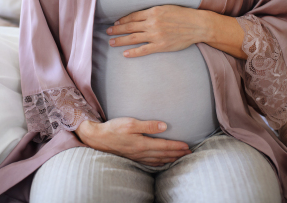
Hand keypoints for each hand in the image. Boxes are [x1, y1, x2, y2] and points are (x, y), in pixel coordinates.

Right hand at [74, 118, 191, 165]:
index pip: (164, 146)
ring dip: (170, 158)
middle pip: (163, 154)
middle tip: (189, 153)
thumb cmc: (113, 128)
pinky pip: (150, 162)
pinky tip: (162, 162)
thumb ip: (148, 125)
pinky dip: (159, 163)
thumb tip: (165, 127)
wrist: (97, 138)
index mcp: (143, 143)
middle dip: (177, 154)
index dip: (177, 146)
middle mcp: (141, 152)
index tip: (187, 146)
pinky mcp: (132, 157)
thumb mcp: (130, 123)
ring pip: (158, 159)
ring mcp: (137, 156)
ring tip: (179, 157)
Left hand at [106, 5, 206, 57]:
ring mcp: (156, 35)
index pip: (133, 16)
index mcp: (153, 12)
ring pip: (133, 38)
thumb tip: (140, 16)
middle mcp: (152, 23)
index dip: (123, 20)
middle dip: (117, 30)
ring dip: (120, 40)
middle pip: (129, 27)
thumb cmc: (183, 15)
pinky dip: (133, 52)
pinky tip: (125, 54)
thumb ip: (153, 12)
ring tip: (112, 42)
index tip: (116, 23)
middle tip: (108, 32)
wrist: (197, 25)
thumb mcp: (166, 8)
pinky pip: (143, 50)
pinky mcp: (161, 46)